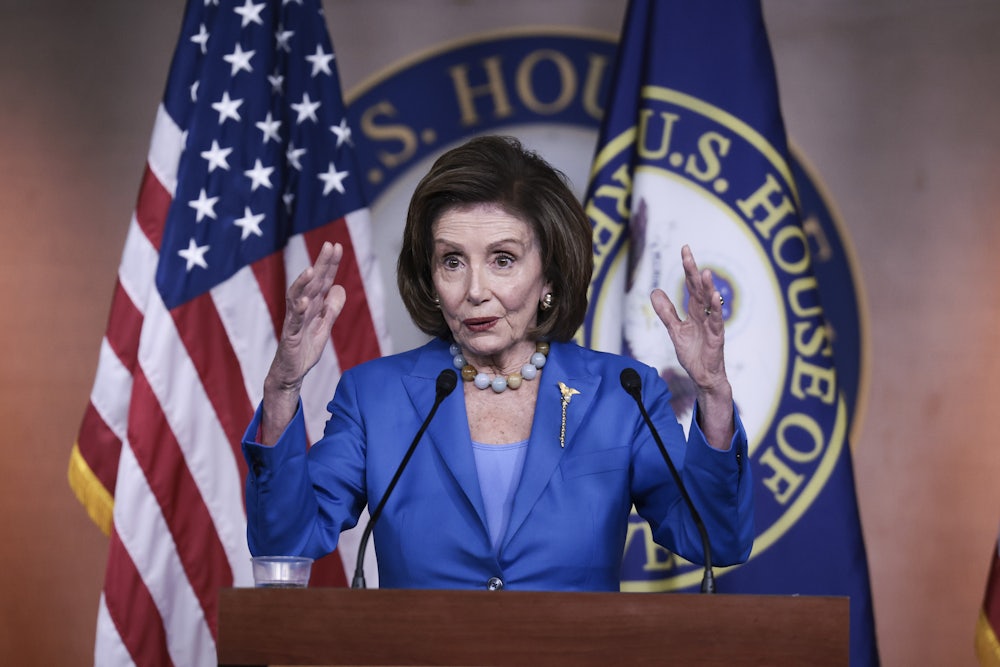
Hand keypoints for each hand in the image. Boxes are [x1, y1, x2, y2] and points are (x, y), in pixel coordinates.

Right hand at [261, 242, 345, 443]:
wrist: (291, 373)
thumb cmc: (304, 349)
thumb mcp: (324, 326)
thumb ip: (332, 308)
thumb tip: (340, 287)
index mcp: (312, 306)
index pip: (323, 281)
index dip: (330, 264)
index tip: (337, 246)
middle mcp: (302, 309)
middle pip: (312, 283)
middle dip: (321, 264)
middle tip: (330, 245)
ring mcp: (294, 321)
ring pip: (297, 297)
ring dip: (303, 283)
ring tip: (311, 269)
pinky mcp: (290, 336)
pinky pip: (293, 321)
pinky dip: (298, 310)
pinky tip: (303, 301)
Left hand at [650, 245, 732, 447]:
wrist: (703, 376)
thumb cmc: (693, 353)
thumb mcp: (675, 330)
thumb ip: (666, 312)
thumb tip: (655, 291)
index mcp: (695, 311)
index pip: (691, 285)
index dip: (687, 268)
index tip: (684, 250)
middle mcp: (705, 314)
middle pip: (699, 288)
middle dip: (693, 271)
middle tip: (687, 252)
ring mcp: (712, 325)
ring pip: (710, 302)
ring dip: (707, 288)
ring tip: (704, 272)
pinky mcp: (716, 338)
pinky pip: (717, 322)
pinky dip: (716, 310)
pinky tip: (715, 299)